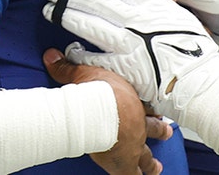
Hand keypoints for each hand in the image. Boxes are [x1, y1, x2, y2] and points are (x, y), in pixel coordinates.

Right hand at [43, 48, 169, 173]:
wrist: (101, 110)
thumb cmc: (97, 91)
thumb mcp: (82, 74)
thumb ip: (67, 68)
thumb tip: (52, 55)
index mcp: (131, 101)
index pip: (143, 105)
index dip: (149, 108)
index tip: (155, 110)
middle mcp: (137, 123)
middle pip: (152, 128)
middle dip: (159, 130)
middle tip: (166, 132)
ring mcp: (134, 144)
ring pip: (146, 156)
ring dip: (150, 163)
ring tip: (155, 169)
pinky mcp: (125, 162)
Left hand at [44, 0, 218, 117]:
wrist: (199, 83)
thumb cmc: (193, 50)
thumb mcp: (180, 15)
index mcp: (150, 5)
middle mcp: (136, 21)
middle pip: (95, 1)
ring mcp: (127, 44)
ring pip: (89, 25)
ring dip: (66, 16)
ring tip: (50, 11)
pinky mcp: (122, 67)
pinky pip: (92, 58)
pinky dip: (77, 53)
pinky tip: (67, 49)